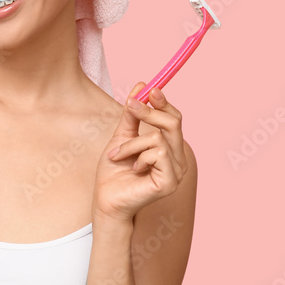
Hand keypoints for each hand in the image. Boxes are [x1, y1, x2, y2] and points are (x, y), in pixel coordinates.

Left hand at [92, 82, 188, 223]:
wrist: (106, 199)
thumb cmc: (114, 171)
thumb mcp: (122, 136)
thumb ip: (132, 114)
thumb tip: (141, 86)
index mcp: (170, 148)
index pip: (174, 119)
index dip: (164, 102)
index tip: (150, 89)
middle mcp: (178, 159)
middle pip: (174, 123)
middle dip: (149, 112)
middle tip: (130, 106)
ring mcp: (177, 172)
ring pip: (158, 138)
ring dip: (132, 143)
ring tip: (118, 155)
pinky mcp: (171, 182)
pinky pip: (157, 154)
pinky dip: (138, 156)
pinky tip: (133, 169)